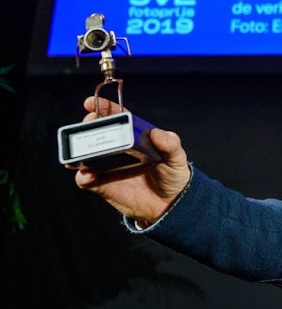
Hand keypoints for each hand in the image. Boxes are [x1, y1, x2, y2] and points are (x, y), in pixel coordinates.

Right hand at [69, 96, 191, 224]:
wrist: (169, 204)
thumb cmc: (173, 175)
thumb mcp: (176, 157)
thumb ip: (170, 144)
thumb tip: (156, 132)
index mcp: (134, 137)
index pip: (118, 118)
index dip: (104, 109)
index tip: (92, 103)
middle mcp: (118, 149)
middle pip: (97, 133)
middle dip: (88, 126)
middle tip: (88, 124)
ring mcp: (108, 167)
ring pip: (86, 155)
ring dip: (77, 151)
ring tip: (77, 151)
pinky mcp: (103, 185)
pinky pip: (87, 180)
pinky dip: (82, 177)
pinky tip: (86, 175)